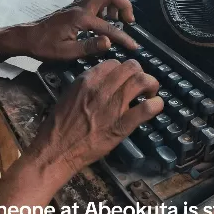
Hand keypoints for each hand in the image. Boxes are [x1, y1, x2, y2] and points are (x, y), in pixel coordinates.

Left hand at [23, 0, 137, 61]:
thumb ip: (89, 47)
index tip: (134, 46)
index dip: (123, 38)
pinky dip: (102, 2)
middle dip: (124, 5)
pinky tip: (102, 16)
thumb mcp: (66, 52)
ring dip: (112, 2)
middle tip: (128, 22)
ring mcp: (76, 3)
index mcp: (80, 18)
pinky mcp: (73, 5)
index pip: (108, 27)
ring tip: (114, 20)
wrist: (27, 37)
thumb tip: (109, 42)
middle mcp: (80, 6)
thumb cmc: (45, 46)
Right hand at [31, 59, 163, 175]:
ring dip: (151, 84)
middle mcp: (101, 89)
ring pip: (141, 81)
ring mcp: (113, 107)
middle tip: (142, 85)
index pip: (114, 63)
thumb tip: (105, 82)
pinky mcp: (121, 126)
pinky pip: (145, 109)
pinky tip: (156, 106)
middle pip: (131, 67)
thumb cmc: (60, 124)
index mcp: (87, 80)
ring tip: (150, 93)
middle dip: (140, 73)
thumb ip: (88, 85)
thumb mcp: (70, 94)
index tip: (126, 80)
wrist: (56, 150)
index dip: (123, 71)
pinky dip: (156, 105)